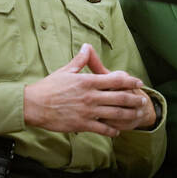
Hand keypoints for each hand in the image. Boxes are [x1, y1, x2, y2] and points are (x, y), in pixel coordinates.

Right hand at [23, 44, 151, 137]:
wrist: (33, 105)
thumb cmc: (48, 87)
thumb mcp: (65, 71)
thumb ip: (80, 60)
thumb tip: (87, 46)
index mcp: (88, 81)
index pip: (115, 80)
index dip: (130, 81)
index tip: (139, 82)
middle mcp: (91, 96)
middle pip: (120, 97)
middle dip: (134, 99)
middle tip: (143, 101)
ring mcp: (87, 111)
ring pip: (114, 113)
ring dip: (128, 114)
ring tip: (137, 115)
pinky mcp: (81, 124)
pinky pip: (101, 128)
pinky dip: (112, 130)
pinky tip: (118, 131)